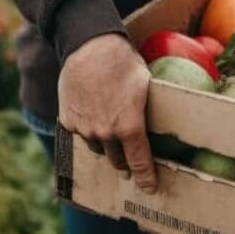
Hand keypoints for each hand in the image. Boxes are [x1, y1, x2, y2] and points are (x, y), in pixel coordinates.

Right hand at [58, 34, 156, 192]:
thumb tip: (165, 118)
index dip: (147, 178)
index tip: (150, 187)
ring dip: (106, 146)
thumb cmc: (123, 62)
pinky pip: (80, 135)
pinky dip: (88, 130)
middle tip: (130, 159)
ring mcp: (85, 129)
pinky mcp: (69, 121)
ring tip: (111, 133)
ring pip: (98, 148)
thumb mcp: (147, 84)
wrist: (90, 46)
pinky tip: (93, 115)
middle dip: (126, 163)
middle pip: (118, 161)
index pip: (140, 163)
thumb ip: (148, 109)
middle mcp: (106, 133)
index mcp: (130, 127)